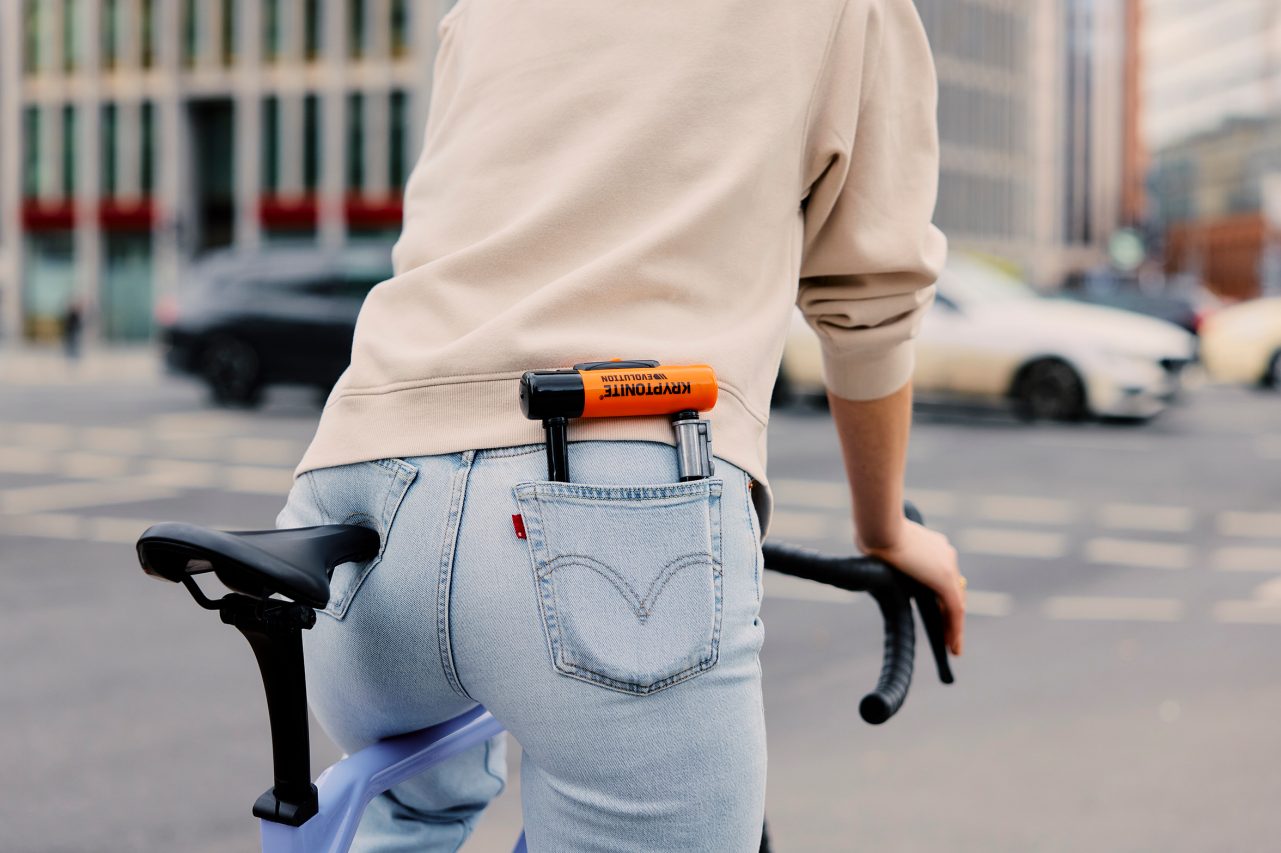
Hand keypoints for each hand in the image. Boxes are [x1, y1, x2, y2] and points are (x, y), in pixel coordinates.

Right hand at [858, 519, 964, 655]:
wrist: (879, 525)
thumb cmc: (872, 529)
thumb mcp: (880, 543)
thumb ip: (884, 554)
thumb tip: (870, 555)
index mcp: (932, 545)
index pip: (942, 574)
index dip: (942, 596)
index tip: (938, 610)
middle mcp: (945, 554)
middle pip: (954, 590)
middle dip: (950, 614)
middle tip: (949, 635)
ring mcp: (947, 566)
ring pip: (956, 602)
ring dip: (954, 626)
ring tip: (952, 646)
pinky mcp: (944, 581)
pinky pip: (954, 610)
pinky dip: (955, 629)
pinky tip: (951, 646)